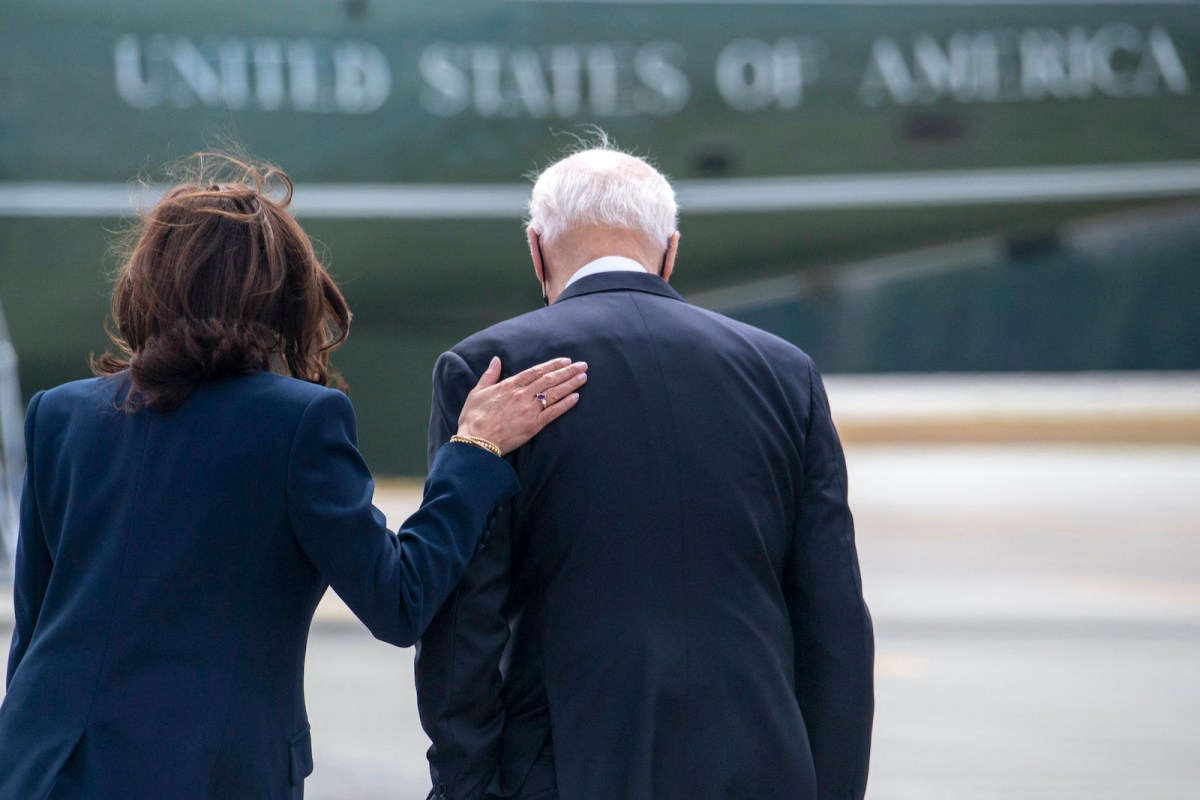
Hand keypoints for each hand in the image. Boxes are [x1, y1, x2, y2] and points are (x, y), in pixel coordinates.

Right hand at [456, 356, 587, 454]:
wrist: (475, 441)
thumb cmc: (474, 417)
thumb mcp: (477, 392)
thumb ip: (489, 375)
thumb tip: (496, 359)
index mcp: (510, 385)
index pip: (536, 371)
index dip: (553, 364)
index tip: (566, 360)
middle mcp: (522, 395)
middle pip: (549, 379)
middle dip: (568, 371)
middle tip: (582, 365)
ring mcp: (529, 410)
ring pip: (554, 393)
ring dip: (570, 384)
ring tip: (583, 377)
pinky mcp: (533, 425)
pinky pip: (553, 412)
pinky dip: (565, 404)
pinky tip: (576, 397)